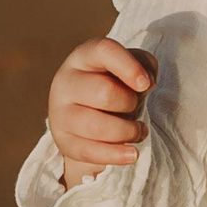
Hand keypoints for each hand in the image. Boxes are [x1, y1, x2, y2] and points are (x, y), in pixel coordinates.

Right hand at [47, 37, 156, 186]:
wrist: (88, 117)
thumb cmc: (114, 85)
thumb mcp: (129, 69)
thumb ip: (143, 65)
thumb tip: (146, 82)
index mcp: (84, 57)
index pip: (103, 50)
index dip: (128, 66)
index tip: (146, 84)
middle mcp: (66, 81)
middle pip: (103, 92)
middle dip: (128, 103)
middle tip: (135, 107)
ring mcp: (60, 112)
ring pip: (95, 125)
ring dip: (126, 131)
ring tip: (138, 131)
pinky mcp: (63, 140)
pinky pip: (89, 151)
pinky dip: (115, 155)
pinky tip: (132, 154)